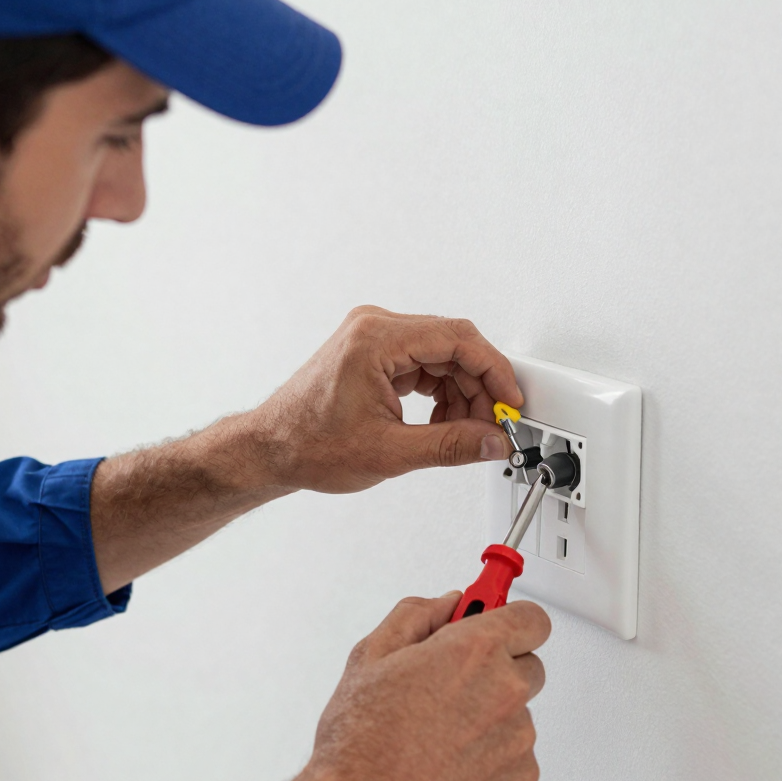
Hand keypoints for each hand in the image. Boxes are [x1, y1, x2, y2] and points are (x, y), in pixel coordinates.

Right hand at [236, 593, 550, 780]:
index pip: (532, 619)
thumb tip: (450, 604)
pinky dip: (491, 762)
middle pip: (528, 667)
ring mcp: (518, 740)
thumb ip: (418, 616)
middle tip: (449, 692)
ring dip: (489, 722)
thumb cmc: (359, 741)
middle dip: (497, 672)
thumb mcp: (370, 657)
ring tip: (437, 741)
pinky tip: (448, 769)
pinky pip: (516, 759)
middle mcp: (506, 691)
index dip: (513, 622)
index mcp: (474, 651)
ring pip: (517, 717)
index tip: (498, 628)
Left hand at [250, 305, 523, 493]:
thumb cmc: (307, 445)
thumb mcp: (389, 452)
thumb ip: (450, 446)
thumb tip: (492, 441)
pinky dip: (439, 391)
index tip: (510, 401)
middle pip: (452, 345)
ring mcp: (372, 337)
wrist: (271, 450)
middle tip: (490, 426)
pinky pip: (422, 363)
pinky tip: (441, 421)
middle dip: (478, 388)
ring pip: (440, 355)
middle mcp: (374, 328)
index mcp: (376, 339)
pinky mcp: (372, 352)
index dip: (494, 371)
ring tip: (462, 431)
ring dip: (460, 392)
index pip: (458, 339)